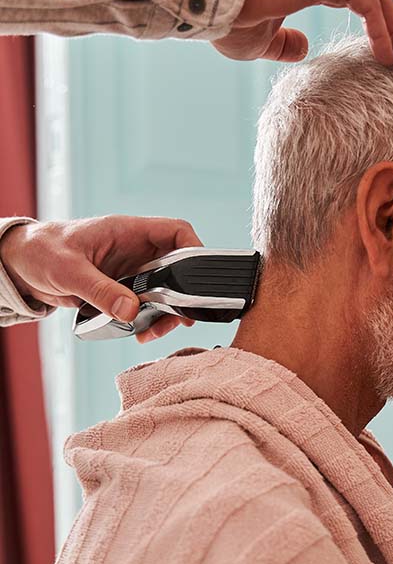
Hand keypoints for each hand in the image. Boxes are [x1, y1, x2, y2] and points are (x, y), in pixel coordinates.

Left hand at [0, 215, 203, 342]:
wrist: (21, 264)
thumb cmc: (41, 251)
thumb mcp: (68, 271)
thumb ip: (100, 290)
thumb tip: (130, 310)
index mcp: (127, 231)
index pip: (176, 232)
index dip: (194, 250)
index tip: (199, 277)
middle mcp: (135, 249)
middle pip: (177, 268)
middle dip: (181, 295)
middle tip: (178, 319)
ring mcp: (131, 269)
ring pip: (165, 290)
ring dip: (165, 312)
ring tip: (153, 332)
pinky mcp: (122, 288)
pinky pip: (146, 303)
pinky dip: (148, 319)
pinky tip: (140, 332)